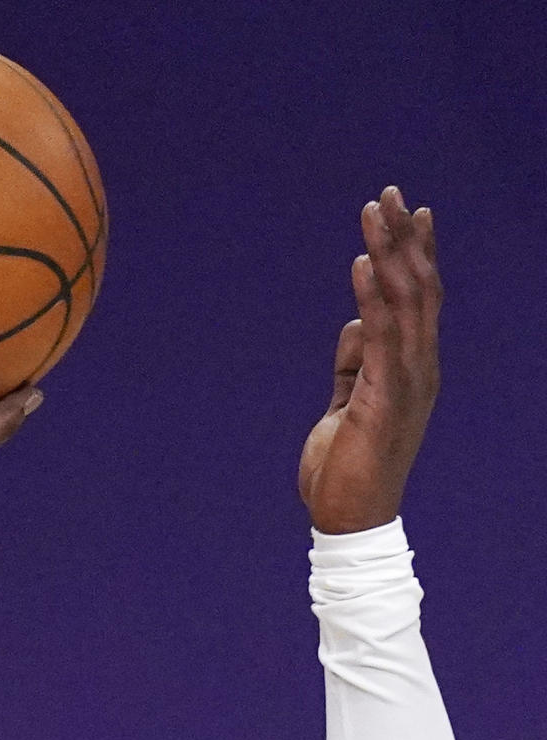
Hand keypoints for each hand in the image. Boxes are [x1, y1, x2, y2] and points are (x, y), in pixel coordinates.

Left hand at [299, 187, 441, 534]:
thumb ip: (353, 366)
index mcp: (412, 370)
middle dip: (405, 238)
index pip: (420, 300)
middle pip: (419, 289)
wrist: (349, 519)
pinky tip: (362, 263)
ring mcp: (407, 382)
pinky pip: (382, 336)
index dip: (415, 253)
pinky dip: (372, 296)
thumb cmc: (346, 470)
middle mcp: (419, 369)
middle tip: (390, 192)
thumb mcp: (347, 405)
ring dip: (388, 252)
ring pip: (404, 302)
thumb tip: (356, 326)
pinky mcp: (385, 397)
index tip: (408, 212)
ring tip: (374, 210)